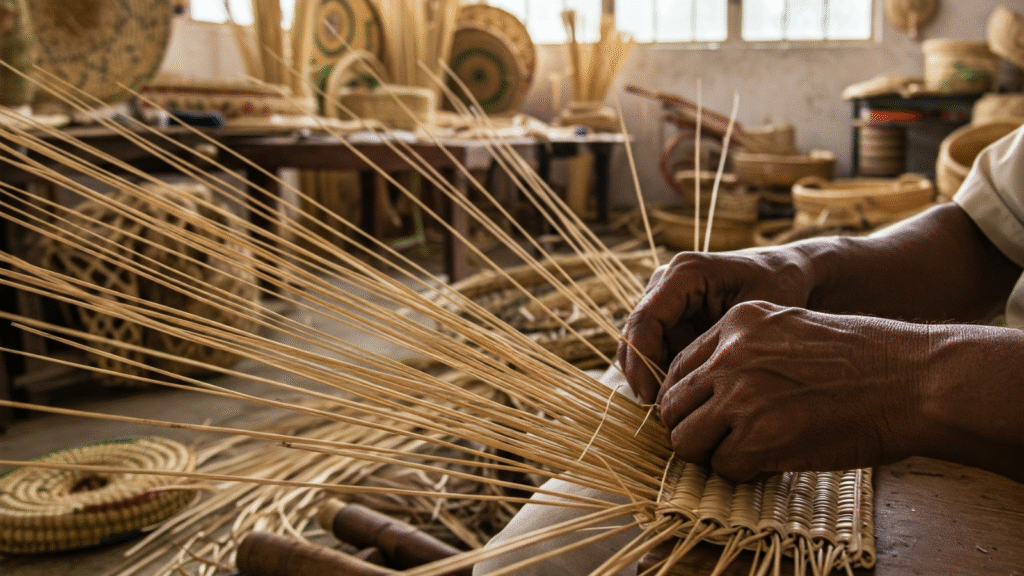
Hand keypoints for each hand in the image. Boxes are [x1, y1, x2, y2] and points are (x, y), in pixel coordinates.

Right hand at [618, 249, 814, 402]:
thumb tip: (690, 392)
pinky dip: (665, 374)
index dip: (641, 362)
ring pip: (641, 346)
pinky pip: (656, 349)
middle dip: (643, 375)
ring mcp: (664, 299)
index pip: (645, 321)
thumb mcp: (754, 321)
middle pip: (636, 335)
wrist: (790, 274)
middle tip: (661, 414)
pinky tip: (684, 397)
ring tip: (674, 410)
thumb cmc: (781, 289)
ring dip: (653, 377)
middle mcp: (665, 283)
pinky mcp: (669, 316)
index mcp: (684, 274)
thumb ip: (718, 350)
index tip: (651, 399)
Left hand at [656, 301, 926, 481]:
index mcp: (736, 323)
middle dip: (690, 429)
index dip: (686, 399)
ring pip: (686, 441)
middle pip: (671, 406)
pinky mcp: (759, 437)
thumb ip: (745, 351)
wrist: (912, 380)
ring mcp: (741, 396)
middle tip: (717, 442)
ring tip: (742, 454)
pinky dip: (742, 473)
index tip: (702, 415)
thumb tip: (709, 390)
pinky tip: (771, 462)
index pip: (677, 367)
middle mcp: (729, 355)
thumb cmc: (863, 359)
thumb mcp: (792, 328)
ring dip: (710, 454)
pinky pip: (724, 467)